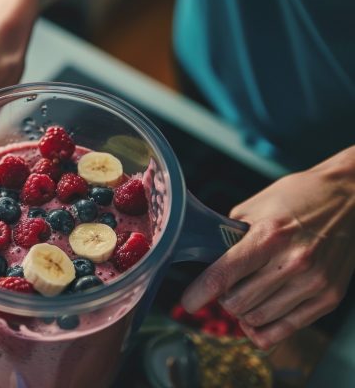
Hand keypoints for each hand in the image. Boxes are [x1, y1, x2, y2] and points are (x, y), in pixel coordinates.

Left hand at [181, 145, 354, 348]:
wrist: (349, 197)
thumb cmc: (295, 198)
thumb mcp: (253, 209)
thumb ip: (228, 238)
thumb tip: (204, 264)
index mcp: (269, 236)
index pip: (222, 277)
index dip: (198, 294)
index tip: (188, 302)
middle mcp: (293, 263)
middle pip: (237, 304)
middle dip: (222, 298)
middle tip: (224, 288)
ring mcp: (314, 283)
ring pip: (257, 320)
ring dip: (243, 312)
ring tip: (244, 295)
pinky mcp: (328, 298)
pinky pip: (285, 330)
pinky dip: (264, 329)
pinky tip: (257, 318)